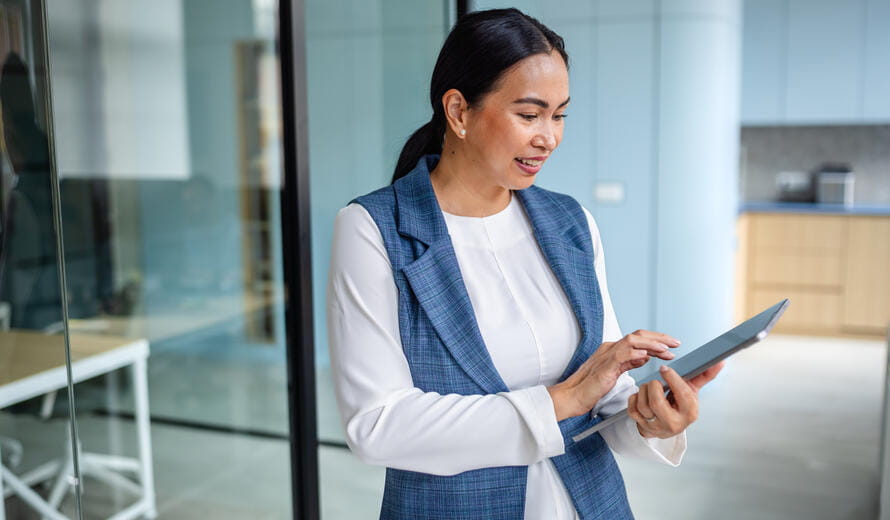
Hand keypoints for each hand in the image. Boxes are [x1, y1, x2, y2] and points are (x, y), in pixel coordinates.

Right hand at [547, 330, 679, 420]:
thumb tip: (645, 356)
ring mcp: (607, 355)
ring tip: (667, 349)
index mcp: (613, 349)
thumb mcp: (615, 372)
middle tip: (676, 343)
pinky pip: (623, 354)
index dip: (657, 340)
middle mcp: (610, 348)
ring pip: (633, 340)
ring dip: (652, 343)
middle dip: (659, 337)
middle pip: (638, 335)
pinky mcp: (605, 366)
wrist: (573, 396)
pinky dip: (636, 353)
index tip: (671, 346)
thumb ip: (629, 362)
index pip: (639, 339)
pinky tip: (648, 356)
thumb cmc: (590, 387)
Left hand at [628, 361, 724, 438]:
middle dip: (653, 386)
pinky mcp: (642, 427)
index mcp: (690, 413)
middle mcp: (674, 423)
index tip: (665, 368)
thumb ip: (704, 376)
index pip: (682, 394)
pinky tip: (641, 396)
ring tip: (649, 388)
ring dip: (643, 390)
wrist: (668, 425)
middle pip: (657, 402)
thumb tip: (719, 361)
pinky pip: (632, 409)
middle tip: (656, 381)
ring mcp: (657, 427)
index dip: (672, 378)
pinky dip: (634, 398)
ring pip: (643, 405)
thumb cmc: (680, 406)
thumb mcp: (693, 391)